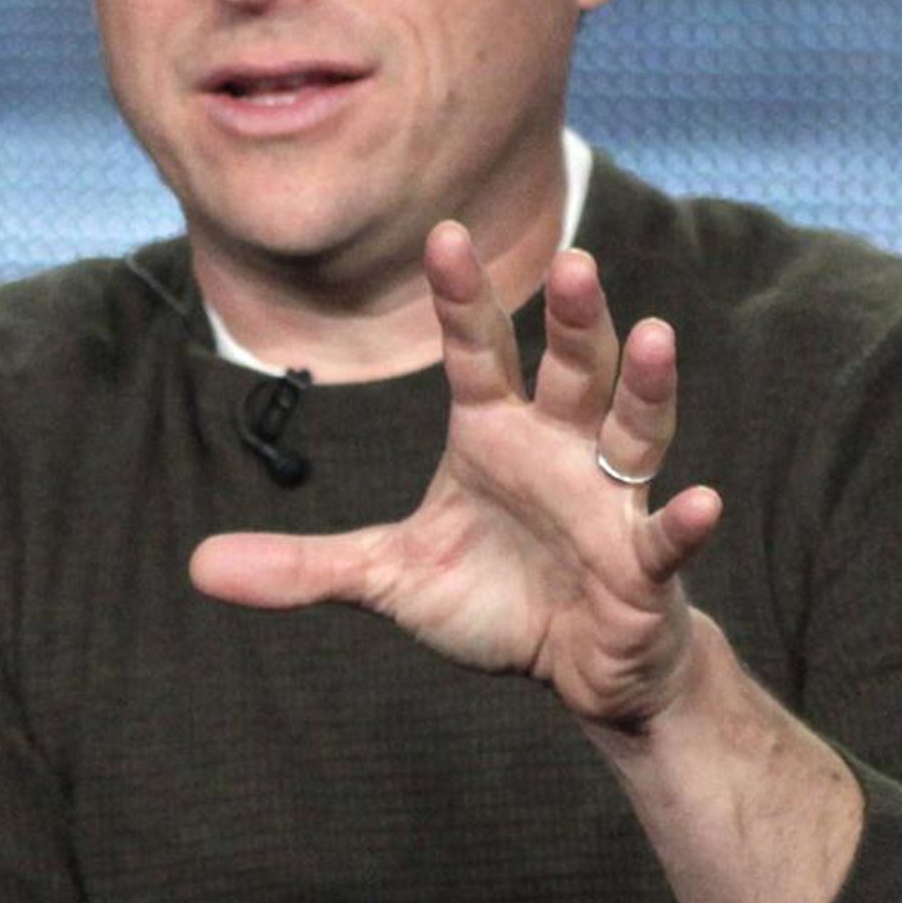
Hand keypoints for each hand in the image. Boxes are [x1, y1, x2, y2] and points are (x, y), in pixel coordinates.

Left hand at [190, 221, 724, 729]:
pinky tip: (702, 501)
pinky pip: (665, 537)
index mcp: (497, 437)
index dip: (463, 299)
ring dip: (645, 386)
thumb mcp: (388, 580)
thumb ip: (304, 567)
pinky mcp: (643, 567)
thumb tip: (199, 566)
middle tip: (574, 261)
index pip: (479, 353)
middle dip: (574, 318)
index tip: (445, 234)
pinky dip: (684, 522)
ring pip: (633, 430)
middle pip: (573, 369)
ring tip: (654, 336)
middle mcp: (560, 451)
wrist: (575, 668)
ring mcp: (610, 503)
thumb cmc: (494, 600)